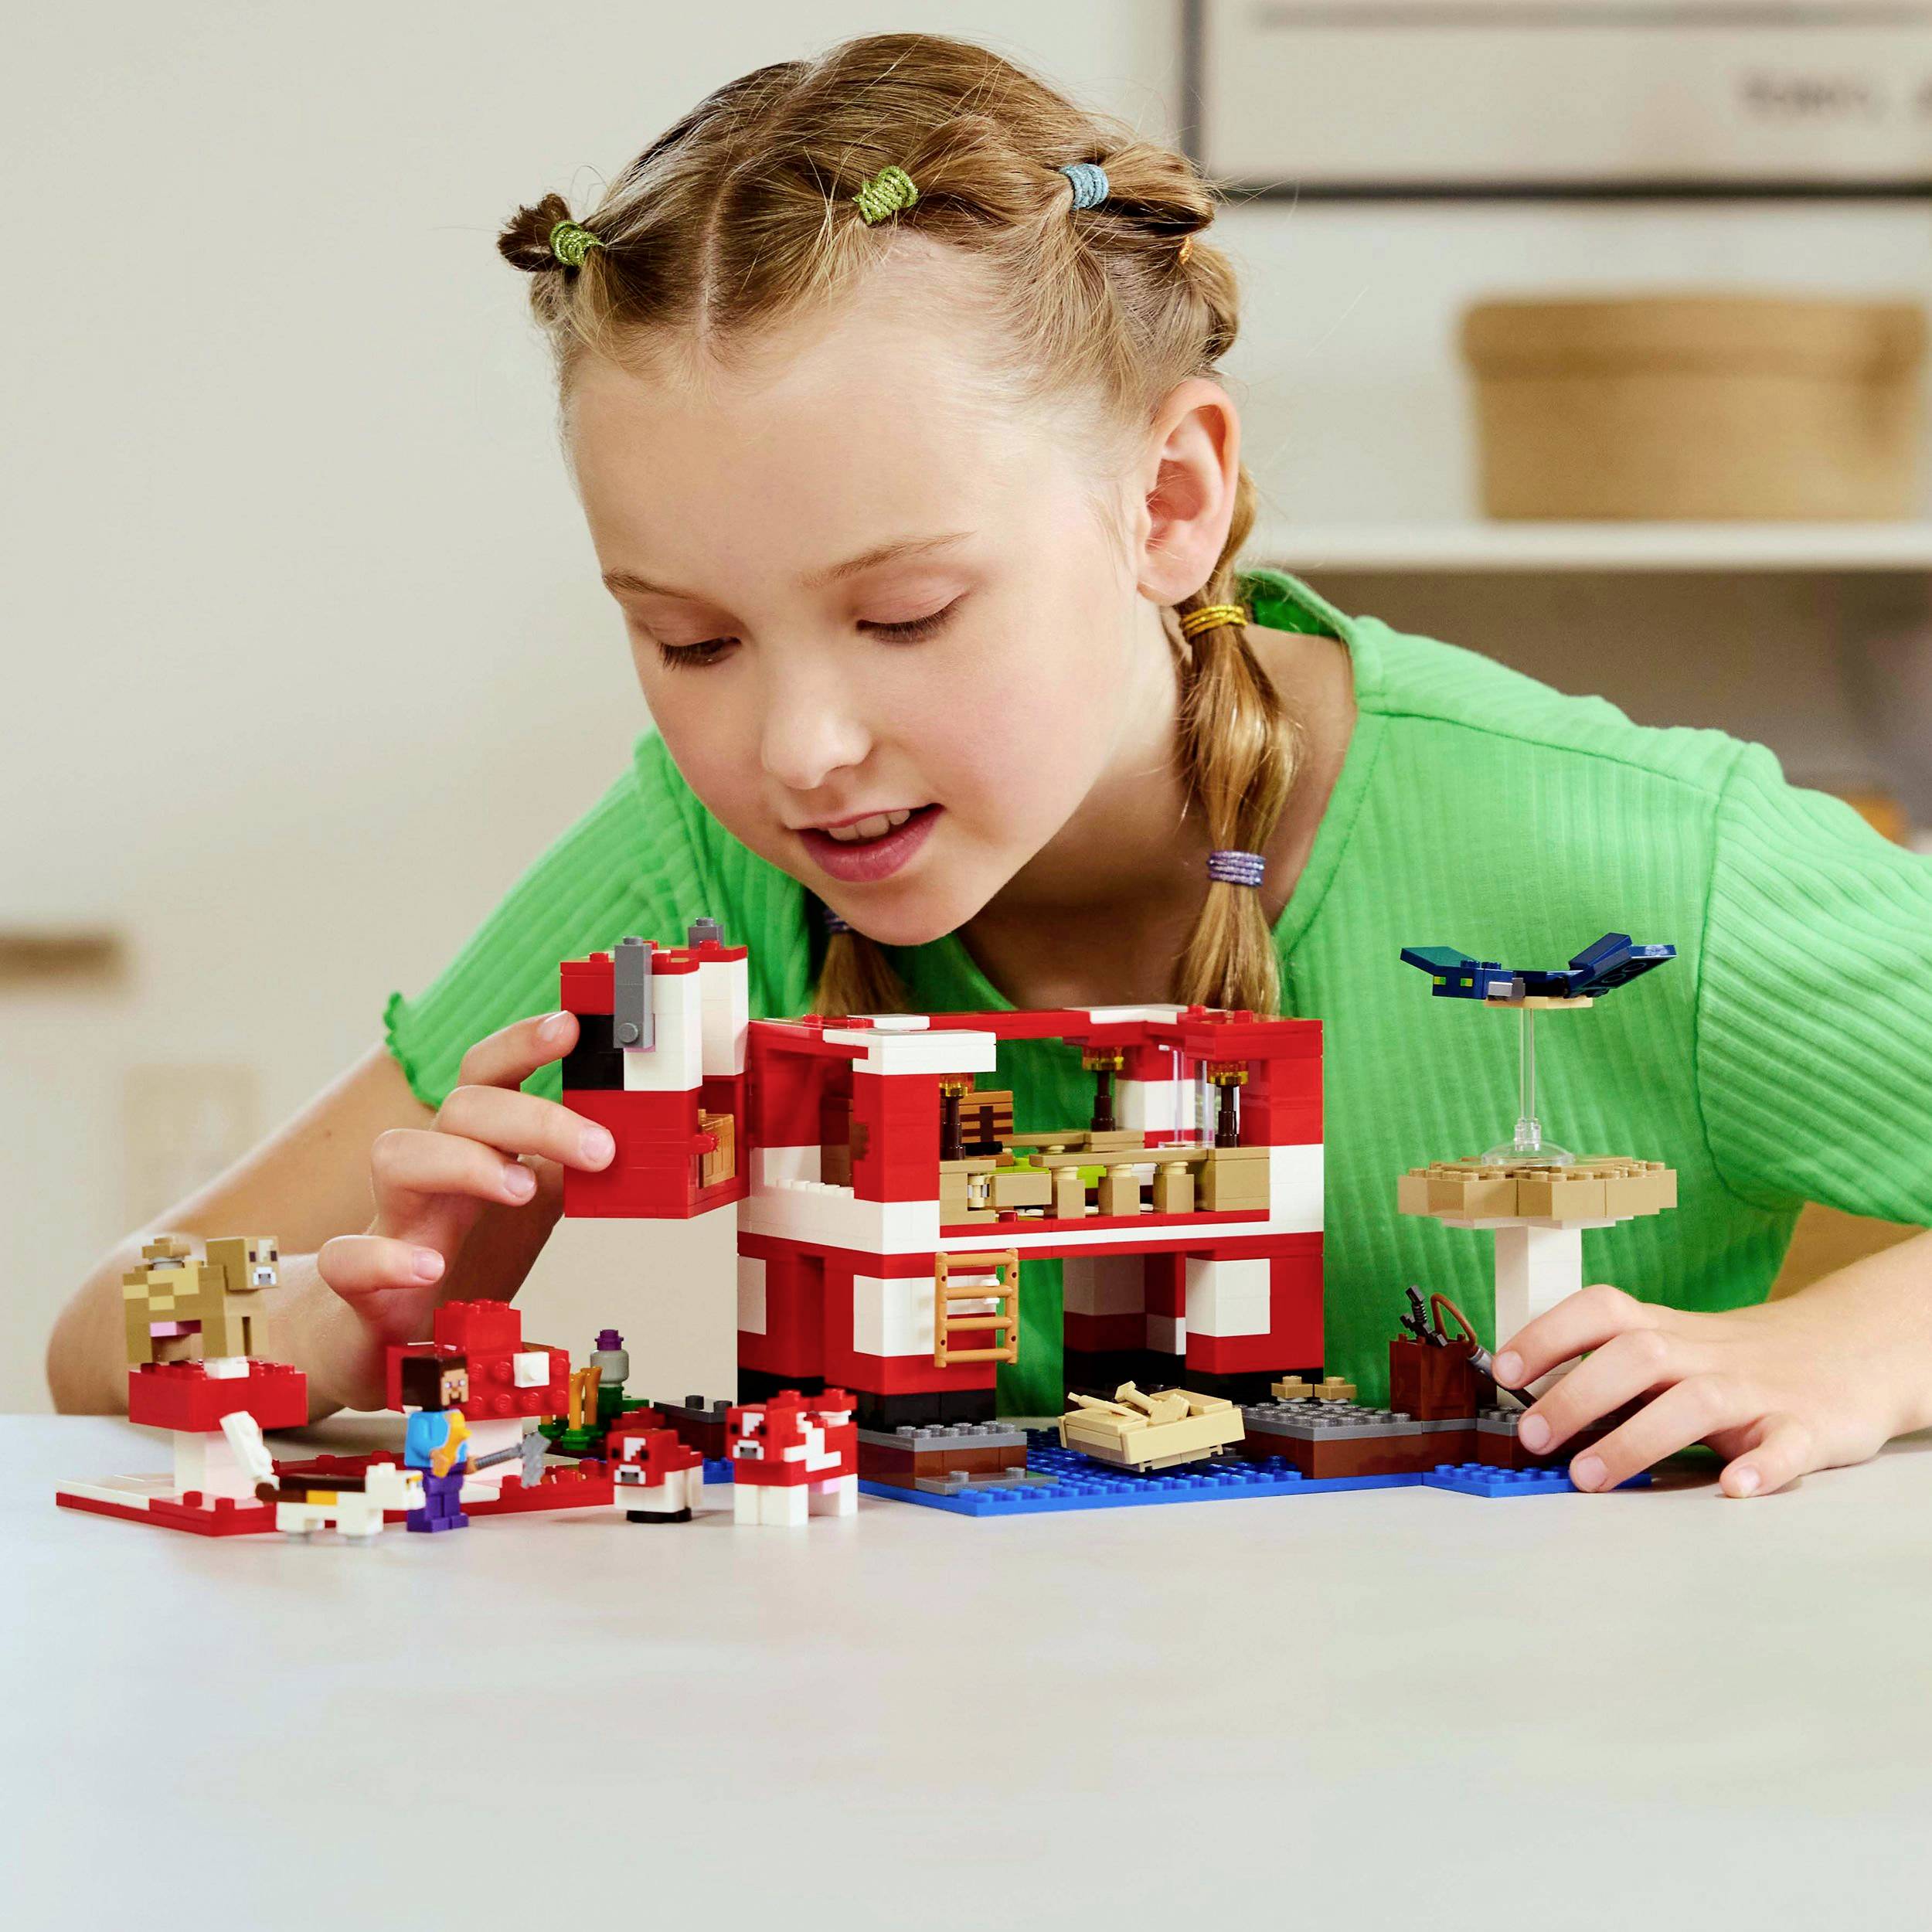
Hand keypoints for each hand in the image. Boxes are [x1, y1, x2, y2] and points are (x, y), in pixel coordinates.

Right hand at [314, 1011, 612, 1404]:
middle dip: (532, 1117)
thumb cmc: (463, 1254)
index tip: (569, 1026)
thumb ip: (569, 1170)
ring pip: (397, 1157)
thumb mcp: (528, 1205)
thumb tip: (632, 1137)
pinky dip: (386, 1258)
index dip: (522, 1043)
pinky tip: (427, 1267)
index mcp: (473, 1146)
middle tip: (600, 1148)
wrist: (383, 1334)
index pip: (489, 1076)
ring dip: (463, 1163)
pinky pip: (348, 1257)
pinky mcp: (358, 1283)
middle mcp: (430, 1171)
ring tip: (519, 1189)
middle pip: (460, 1109)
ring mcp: (392, 1221)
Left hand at [1493, 1275, 1918, 1497]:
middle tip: (1532, 1439)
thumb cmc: (1732, 1361)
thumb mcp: (1670, 1348)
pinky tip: (1733, 1488)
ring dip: (1636, 1438)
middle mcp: (1704, 1352)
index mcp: (1664, 1330)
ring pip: (1696, 1401)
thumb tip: (1526, 1406)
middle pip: (1636, 1354)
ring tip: (1587, 1477)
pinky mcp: (1808, 1428)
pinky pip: (1787, 1445)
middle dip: (1576, 1394)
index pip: (1600, 1311)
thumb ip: (1608, 1371)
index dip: (1549, 1334)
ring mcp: (1757, 1390)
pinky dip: (1763, 1466)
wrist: (1849, 1352)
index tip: (1505, 1371)